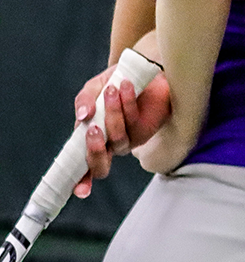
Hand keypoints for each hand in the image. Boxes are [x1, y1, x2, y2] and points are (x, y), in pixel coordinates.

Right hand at [72, 67, 172, 196]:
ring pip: (118, 139)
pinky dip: (127, 103)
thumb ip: (84, 101)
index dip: (80, 182)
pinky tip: (125, 86)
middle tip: (93, 128)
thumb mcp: (94, 88)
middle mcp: (109, 145)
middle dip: (95, 150)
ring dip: (113, 114)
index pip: (83, 167)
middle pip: (101, 166)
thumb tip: (82, 117)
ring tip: (111, 90)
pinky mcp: (147, 129)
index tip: (80, 191)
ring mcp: (129, 139)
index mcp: (92, 140)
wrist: (146, 70)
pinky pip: (134, 123)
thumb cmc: (117, 83)